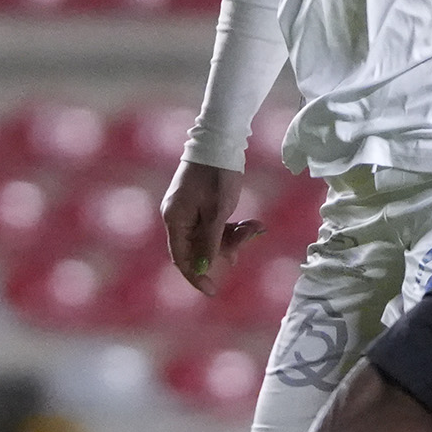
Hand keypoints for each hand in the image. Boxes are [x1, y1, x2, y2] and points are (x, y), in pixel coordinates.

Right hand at [162, 159, 264, 294]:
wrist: (220, 140)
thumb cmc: (217, 175)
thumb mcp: (218, 211)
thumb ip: (210, 242)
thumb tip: (203, 268)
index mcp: (175, 219)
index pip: (181, 258)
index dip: (196, 276)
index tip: (212, 291)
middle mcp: (177, 217)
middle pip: (199, 248)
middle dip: (226, 247)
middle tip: (250, 235)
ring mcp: (188, 211)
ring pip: (210, 238)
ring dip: (234, 237)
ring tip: (256, 226)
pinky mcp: (200, 205)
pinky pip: (214, 226)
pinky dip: (232, 227)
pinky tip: (252, 224)